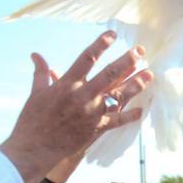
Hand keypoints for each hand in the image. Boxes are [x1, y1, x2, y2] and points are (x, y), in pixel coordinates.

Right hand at [0, 31, 151, 182]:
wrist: (35, 148)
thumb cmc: (33, 119)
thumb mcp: (36, 93)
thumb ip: (40, 72)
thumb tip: (35, 54)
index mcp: (67, 84)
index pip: (87, 58)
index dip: (100, 44)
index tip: (112, 34)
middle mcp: (82, 96)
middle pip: (109, 74)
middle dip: (126, 60)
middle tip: (140, 50)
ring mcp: (91, 113)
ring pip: (118, 95)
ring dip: (135, 84)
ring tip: (149, 74)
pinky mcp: (95, 128)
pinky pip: (116, 121)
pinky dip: (129, 116)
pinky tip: (141, 111)